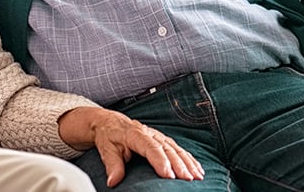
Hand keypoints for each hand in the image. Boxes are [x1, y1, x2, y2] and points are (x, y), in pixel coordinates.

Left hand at [57, 107, 202, 187]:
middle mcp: (149, 133)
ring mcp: (158, 135)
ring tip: (197, 176)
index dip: (160, 160)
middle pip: (167, 148)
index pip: (150, 147)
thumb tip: (113, 181)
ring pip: (176, 148)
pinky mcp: (163, 139)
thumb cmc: (109, 136)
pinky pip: (178, 148)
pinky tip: (198, 168)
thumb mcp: (106, 149)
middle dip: (179, 164)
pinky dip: (189, 158)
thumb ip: (112, 164)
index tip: (168, 175)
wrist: (110, 122)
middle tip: (188, 179)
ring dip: (188, 162)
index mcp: (135, 133)